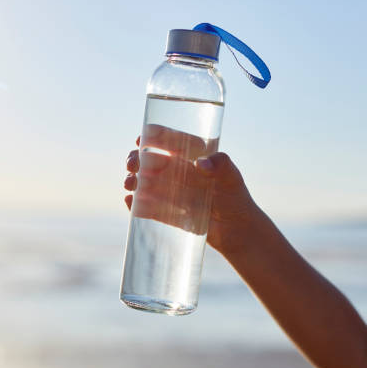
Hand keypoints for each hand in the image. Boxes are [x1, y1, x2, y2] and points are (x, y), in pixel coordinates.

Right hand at [124, 124, 258, 254]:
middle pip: (151, 161)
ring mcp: (170, 192)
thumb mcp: (232, 179)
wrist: (235, 230)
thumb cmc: (236, 199)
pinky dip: (136, 204)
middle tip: (132, 164)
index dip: (155, 137)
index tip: (142, 137)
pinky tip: (130, 201)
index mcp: (192, 157)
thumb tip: (200, 163)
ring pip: (145, 182)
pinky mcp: (167, 212)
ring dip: (134, 180)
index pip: (171, 142)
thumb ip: (221, 166)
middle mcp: (178, 172)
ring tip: (130, 184)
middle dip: (137, 159)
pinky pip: (147, 206)